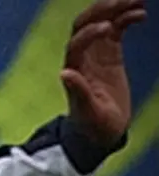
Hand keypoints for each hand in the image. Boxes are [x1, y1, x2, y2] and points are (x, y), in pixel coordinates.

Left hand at [61, 0, 147, 147]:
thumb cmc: (91, 125)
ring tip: (136, 0)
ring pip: (101, 23)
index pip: (75, 45)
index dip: (88, 34)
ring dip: (115, 9)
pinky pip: (116, 30)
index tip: (107, 27)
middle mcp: (81, 59)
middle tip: (121, 0)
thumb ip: (78, 92)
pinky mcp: (109, 55)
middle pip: (84, 26)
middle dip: (100, 11)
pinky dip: (126, 19)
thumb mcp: (87, 112)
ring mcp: (95, 55)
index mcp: (74, 71)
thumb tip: (65, 73)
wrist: (99, 132)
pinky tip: (141, 14)